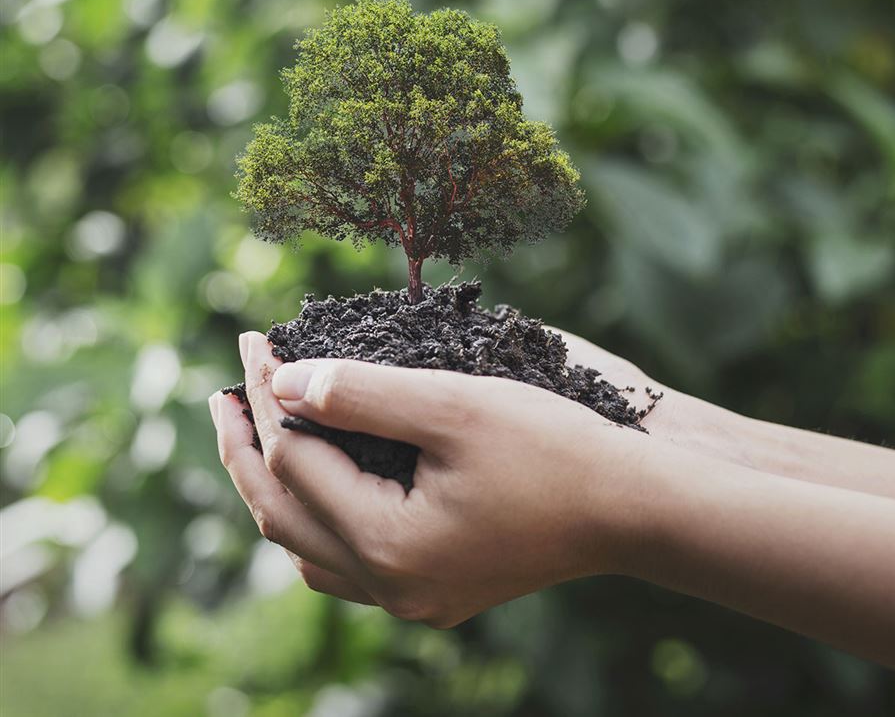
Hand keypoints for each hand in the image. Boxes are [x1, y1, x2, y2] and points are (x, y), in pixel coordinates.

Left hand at [208, 331, 650, 627]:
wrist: (629, 505)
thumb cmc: (552, 447)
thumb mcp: (453, 405)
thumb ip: (361, 393)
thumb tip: (282, 383)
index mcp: (390, 545)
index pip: (293, 461)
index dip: (265, 397)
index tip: (253, 340)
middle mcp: (391, 587)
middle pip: (282, 514)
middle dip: (244, 446)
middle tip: (222, 390)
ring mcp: (411, 596)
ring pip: (306, 545)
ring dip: (273, 485)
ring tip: (254, 430)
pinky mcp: (432, 589)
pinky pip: (343, 561)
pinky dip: (314, 514)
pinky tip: (314, 480)